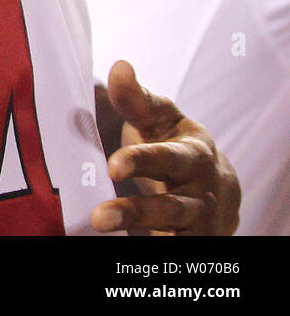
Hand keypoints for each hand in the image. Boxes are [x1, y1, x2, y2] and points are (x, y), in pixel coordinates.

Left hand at [91, 60, 239, 234]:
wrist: (217, 186)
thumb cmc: (174, 143)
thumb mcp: (159, 119)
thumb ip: (136, 99)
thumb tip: (119, 66)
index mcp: (194, 154)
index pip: (168, 158)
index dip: (142, 161)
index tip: (114, 166)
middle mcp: (202, 192)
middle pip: (172, 206)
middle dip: (137, 211)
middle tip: (99, 217)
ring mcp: (199, 223)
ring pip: (173, 232)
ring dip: (139, 232)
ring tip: (100, 227)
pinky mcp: (193, 242)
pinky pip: (175, 249)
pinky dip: (152, 246)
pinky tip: (120, 245)